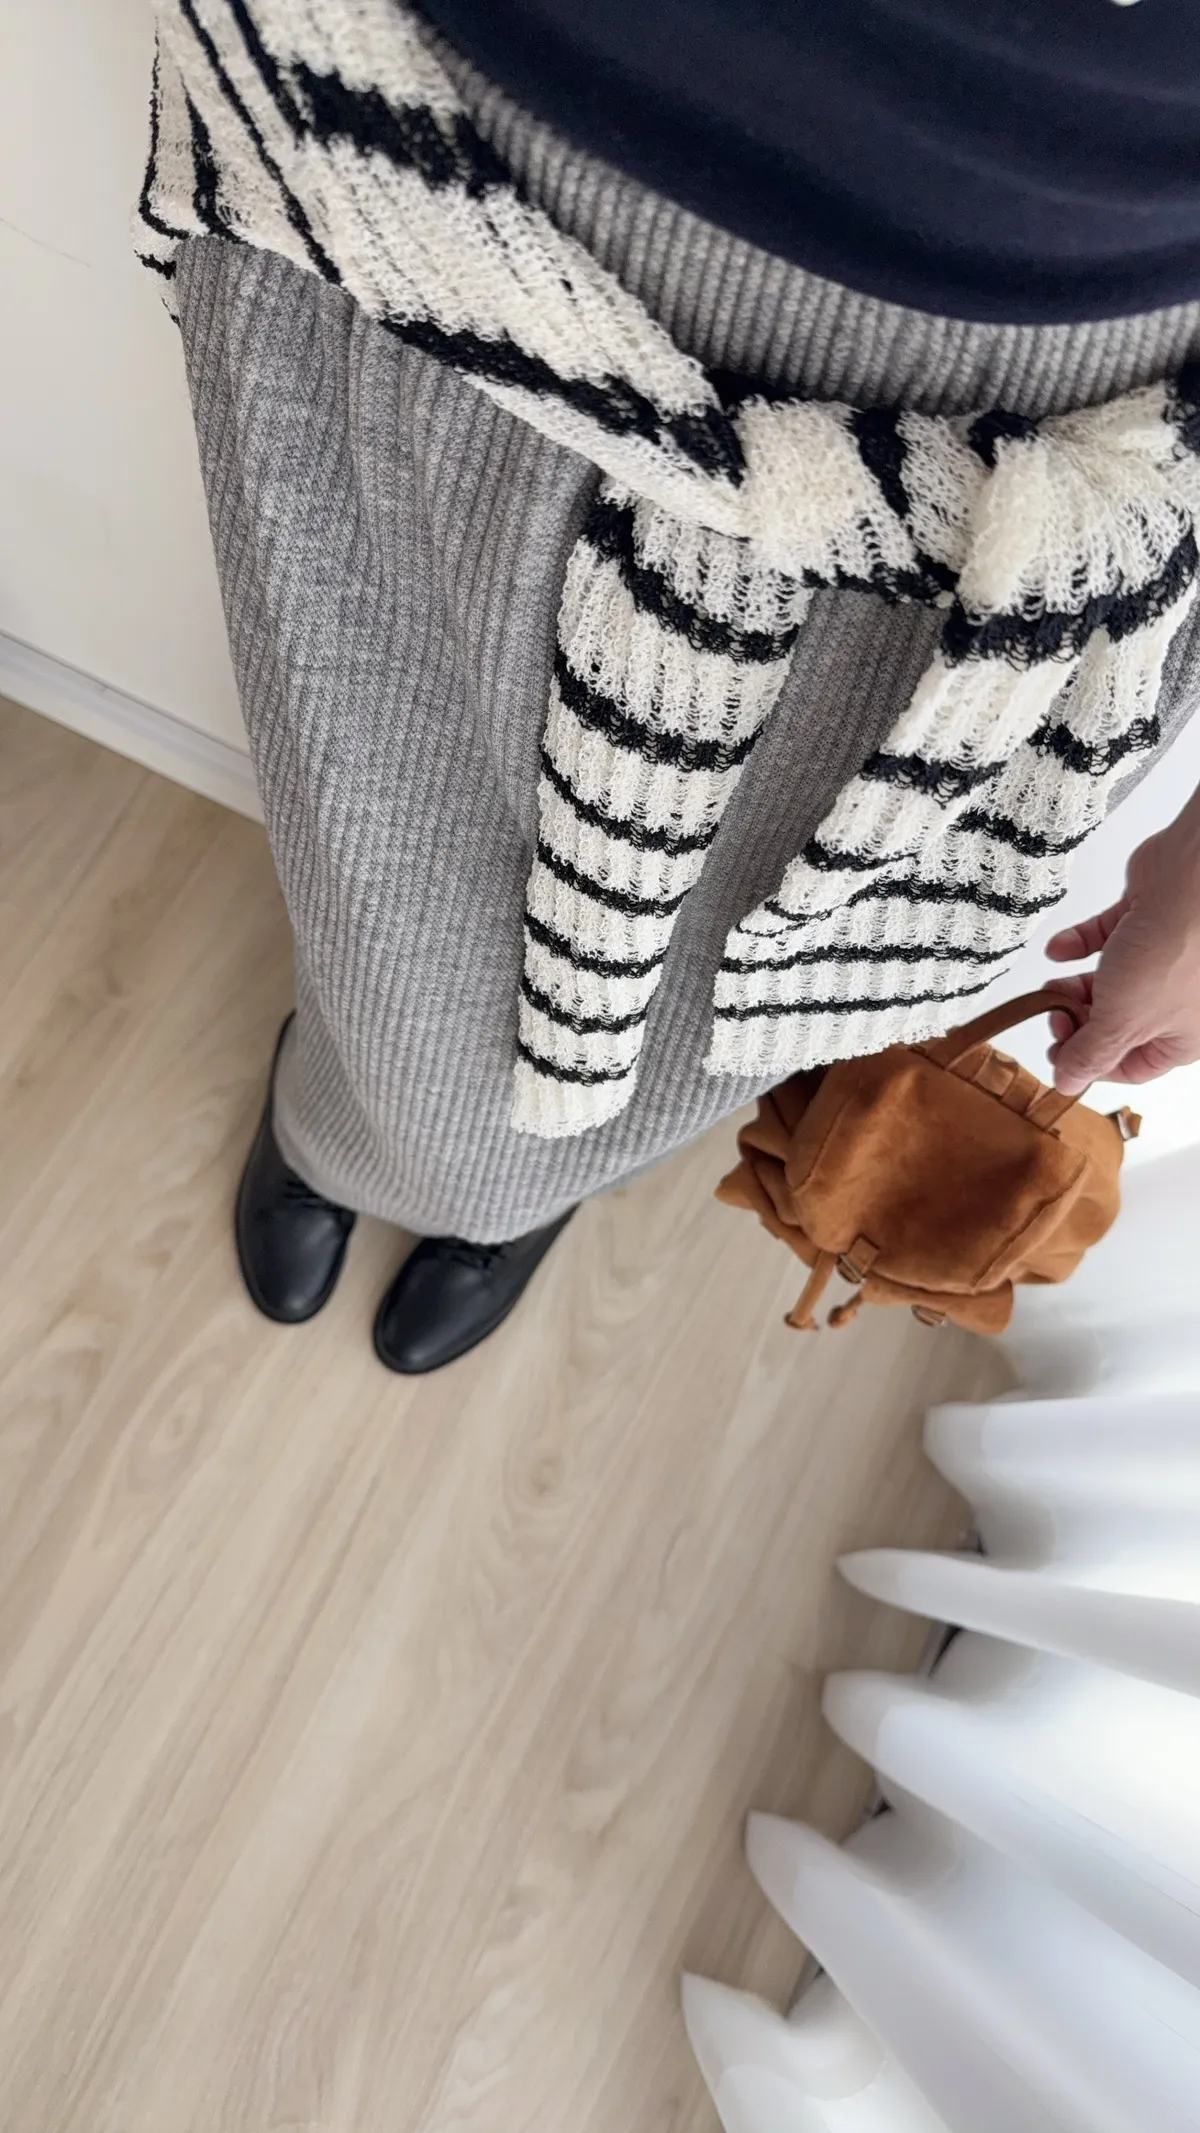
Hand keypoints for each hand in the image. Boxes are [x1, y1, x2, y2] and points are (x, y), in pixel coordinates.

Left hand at [1044, 794, 1199, 1095]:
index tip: (1058, 1055)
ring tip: (1048, 988)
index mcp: (1181, 1035)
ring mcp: (1161, 956)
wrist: (1192, 878)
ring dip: (1074, 987)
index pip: (1132, 1066)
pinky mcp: (1144, 918)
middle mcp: (1175, 1000)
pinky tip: (1057, 950)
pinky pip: (1105, 938)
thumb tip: (1068, 1084)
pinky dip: (1078, 944)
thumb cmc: (1171, 954)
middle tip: (1053, 1017)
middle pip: (1117, 1023)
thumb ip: (1091, 1054)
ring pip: (1110, 982)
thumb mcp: (1123, 1021)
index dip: (1092, 1065)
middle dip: (1079, 1022)